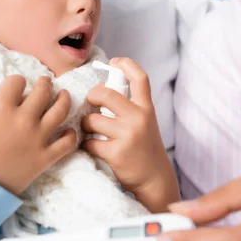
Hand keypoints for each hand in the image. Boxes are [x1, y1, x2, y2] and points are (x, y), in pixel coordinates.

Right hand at [0, 75, 75, 194]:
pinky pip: (67, 143)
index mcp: (1, 108)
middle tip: (46, 83)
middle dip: (45, 84)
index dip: (17, 82)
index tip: (17, 86)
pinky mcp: (45, 158)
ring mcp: (37, 139)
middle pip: (43, 92)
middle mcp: (23, 120)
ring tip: (64, 95)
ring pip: (61, 111)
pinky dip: (71, 135)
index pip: (17, 82)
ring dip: (64, 99)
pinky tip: (68, 130)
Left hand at [82, 58, 179, 211]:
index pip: (140, 78)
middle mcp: (139, 118)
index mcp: (147, 108)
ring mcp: (128, 135)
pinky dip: (86, 145)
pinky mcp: (116, 153)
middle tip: (90, 103)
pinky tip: (93, 148)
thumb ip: (130, 107)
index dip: (126, 64)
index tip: (114, 62)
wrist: (155, 178)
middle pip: (106, 94)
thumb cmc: (145, 148)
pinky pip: (89, 142)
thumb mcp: (145, 122)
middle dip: (91, 96)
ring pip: (92, 120)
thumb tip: (102, 89)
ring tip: (90, 131)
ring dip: (86, 125)